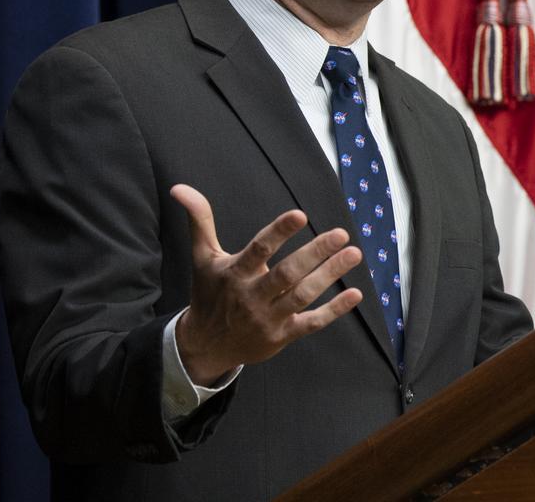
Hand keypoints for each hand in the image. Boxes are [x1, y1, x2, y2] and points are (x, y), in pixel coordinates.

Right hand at [171, 183, 363, 385]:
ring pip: (303, 295)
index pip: (259, 249)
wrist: (205, 346)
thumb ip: (200, 221)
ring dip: (330, 275)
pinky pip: (311, 323)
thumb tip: (180, 188)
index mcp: (235, 273)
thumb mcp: (202, 257)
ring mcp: (268, 318)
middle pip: (287, 273)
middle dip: (315, 253)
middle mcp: (252, 296)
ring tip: (354, 254)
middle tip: (341, 234)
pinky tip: (355, 294)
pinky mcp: (282, 336)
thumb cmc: (209, 293)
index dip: (279, 232)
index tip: (300, 215)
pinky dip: (334, 310)